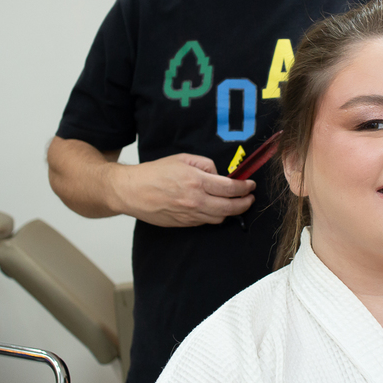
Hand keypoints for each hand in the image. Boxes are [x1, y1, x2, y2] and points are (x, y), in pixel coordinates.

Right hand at [116, 154, 254, 227]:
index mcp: (196, 181)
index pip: (230, 188)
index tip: (251, 185)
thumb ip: (205, 165)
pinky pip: (206, 222)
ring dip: (231, 212)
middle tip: (250, 198)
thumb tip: (220, 174)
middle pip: (230, 208)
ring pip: (220, 218)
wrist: (132, 191)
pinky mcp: (184, 224)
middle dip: (245, 203)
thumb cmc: (155, 173)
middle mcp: (195, 201)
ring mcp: (189, 215)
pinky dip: (215, 216)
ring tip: (236, 204)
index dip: (245, 187)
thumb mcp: (182, 159)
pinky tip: (216, 209)